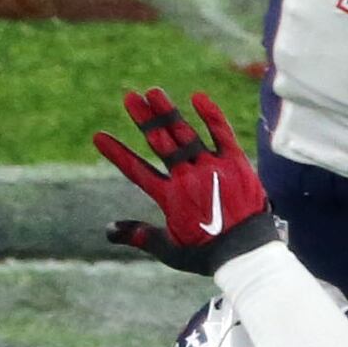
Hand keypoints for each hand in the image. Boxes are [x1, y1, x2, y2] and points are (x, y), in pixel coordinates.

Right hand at [94, 87, 278, 273]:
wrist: (248, 253)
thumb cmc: (208, 254)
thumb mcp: (170, 249)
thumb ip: (140, 235)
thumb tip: (108, 230)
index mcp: (169, 197)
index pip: (136, 170)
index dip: (116, 153)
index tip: (99, 137)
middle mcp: (187, 177)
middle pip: (160, 142)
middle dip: (144, 118)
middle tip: (130, 97)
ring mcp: (212, 167)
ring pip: (185, 134)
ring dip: (168, 112)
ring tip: (154, 92)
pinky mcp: (235, 162)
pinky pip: (222, 133)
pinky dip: (210, 115)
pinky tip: (197, 97)